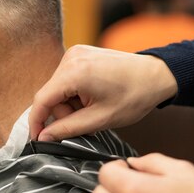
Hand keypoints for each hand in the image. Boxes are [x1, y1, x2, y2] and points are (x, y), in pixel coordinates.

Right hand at [29, 45, 176, 140]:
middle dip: (64, 114)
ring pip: (58, 89)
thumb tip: (43, 137)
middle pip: (51, 95)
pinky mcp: (80, 53)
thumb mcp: (100, 119)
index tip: (37, 140)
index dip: (37, 123)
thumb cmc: (134, 96)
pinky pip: (67, 79)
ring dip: (71, 104)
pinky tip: (94, 97)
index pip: (42, 100)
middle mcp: (71, 57)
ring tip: (94, 109)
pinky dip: (75, 93)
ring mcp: (75, 52)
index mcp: (75, 72)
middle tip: (87, 123)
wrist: (156, 75)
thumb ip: (68, 129)